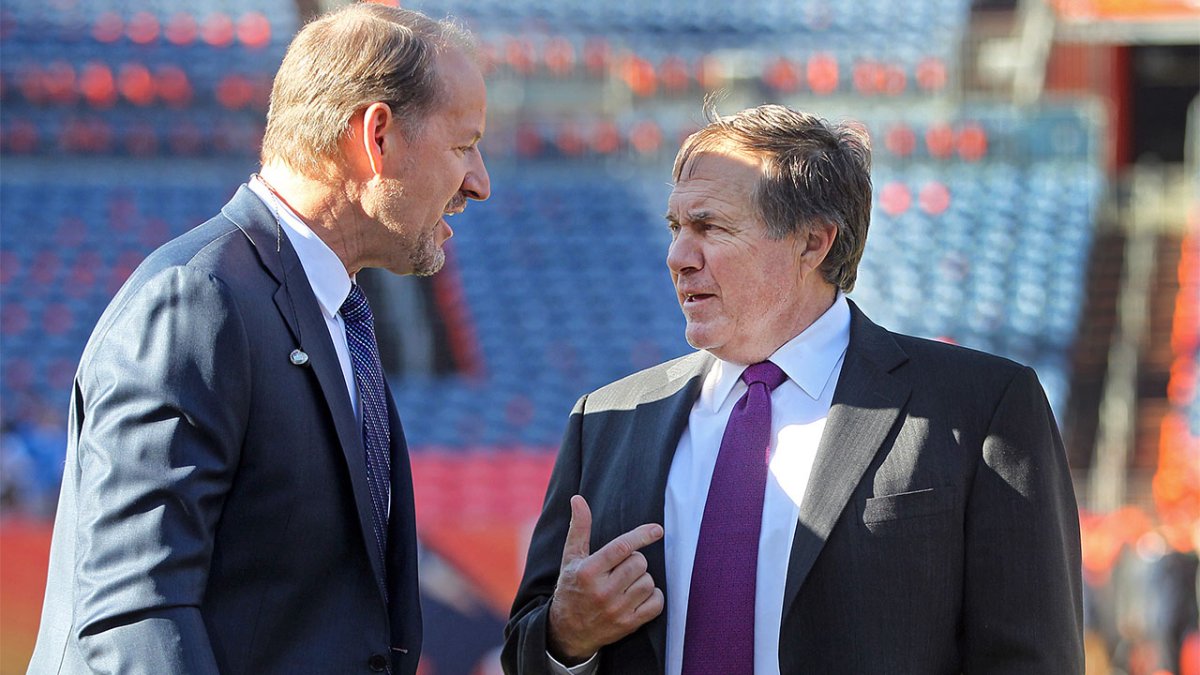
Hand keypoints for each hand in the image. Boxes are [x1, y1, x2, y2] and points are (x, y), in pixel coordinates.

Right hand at [547, 495, 664, 664]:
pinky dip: (653, 597)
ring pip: (649, 582)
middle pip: (638, 563)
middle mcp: (602, 592)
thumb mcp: (571, 559)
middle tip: (621, 568)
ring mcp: (616, 610)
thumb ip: (579, 529)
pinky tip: (638, 597)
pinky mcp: (628, 625)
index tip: (657, 530)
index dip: (641, 536)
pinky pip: (656, 603)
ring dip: (643, 579)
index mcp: (588, 572)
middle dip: (635, 561)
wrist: (567, 632)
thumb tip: (578, 499)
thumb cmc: (571, 588)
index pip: (621, 548)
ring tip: (627, 584)